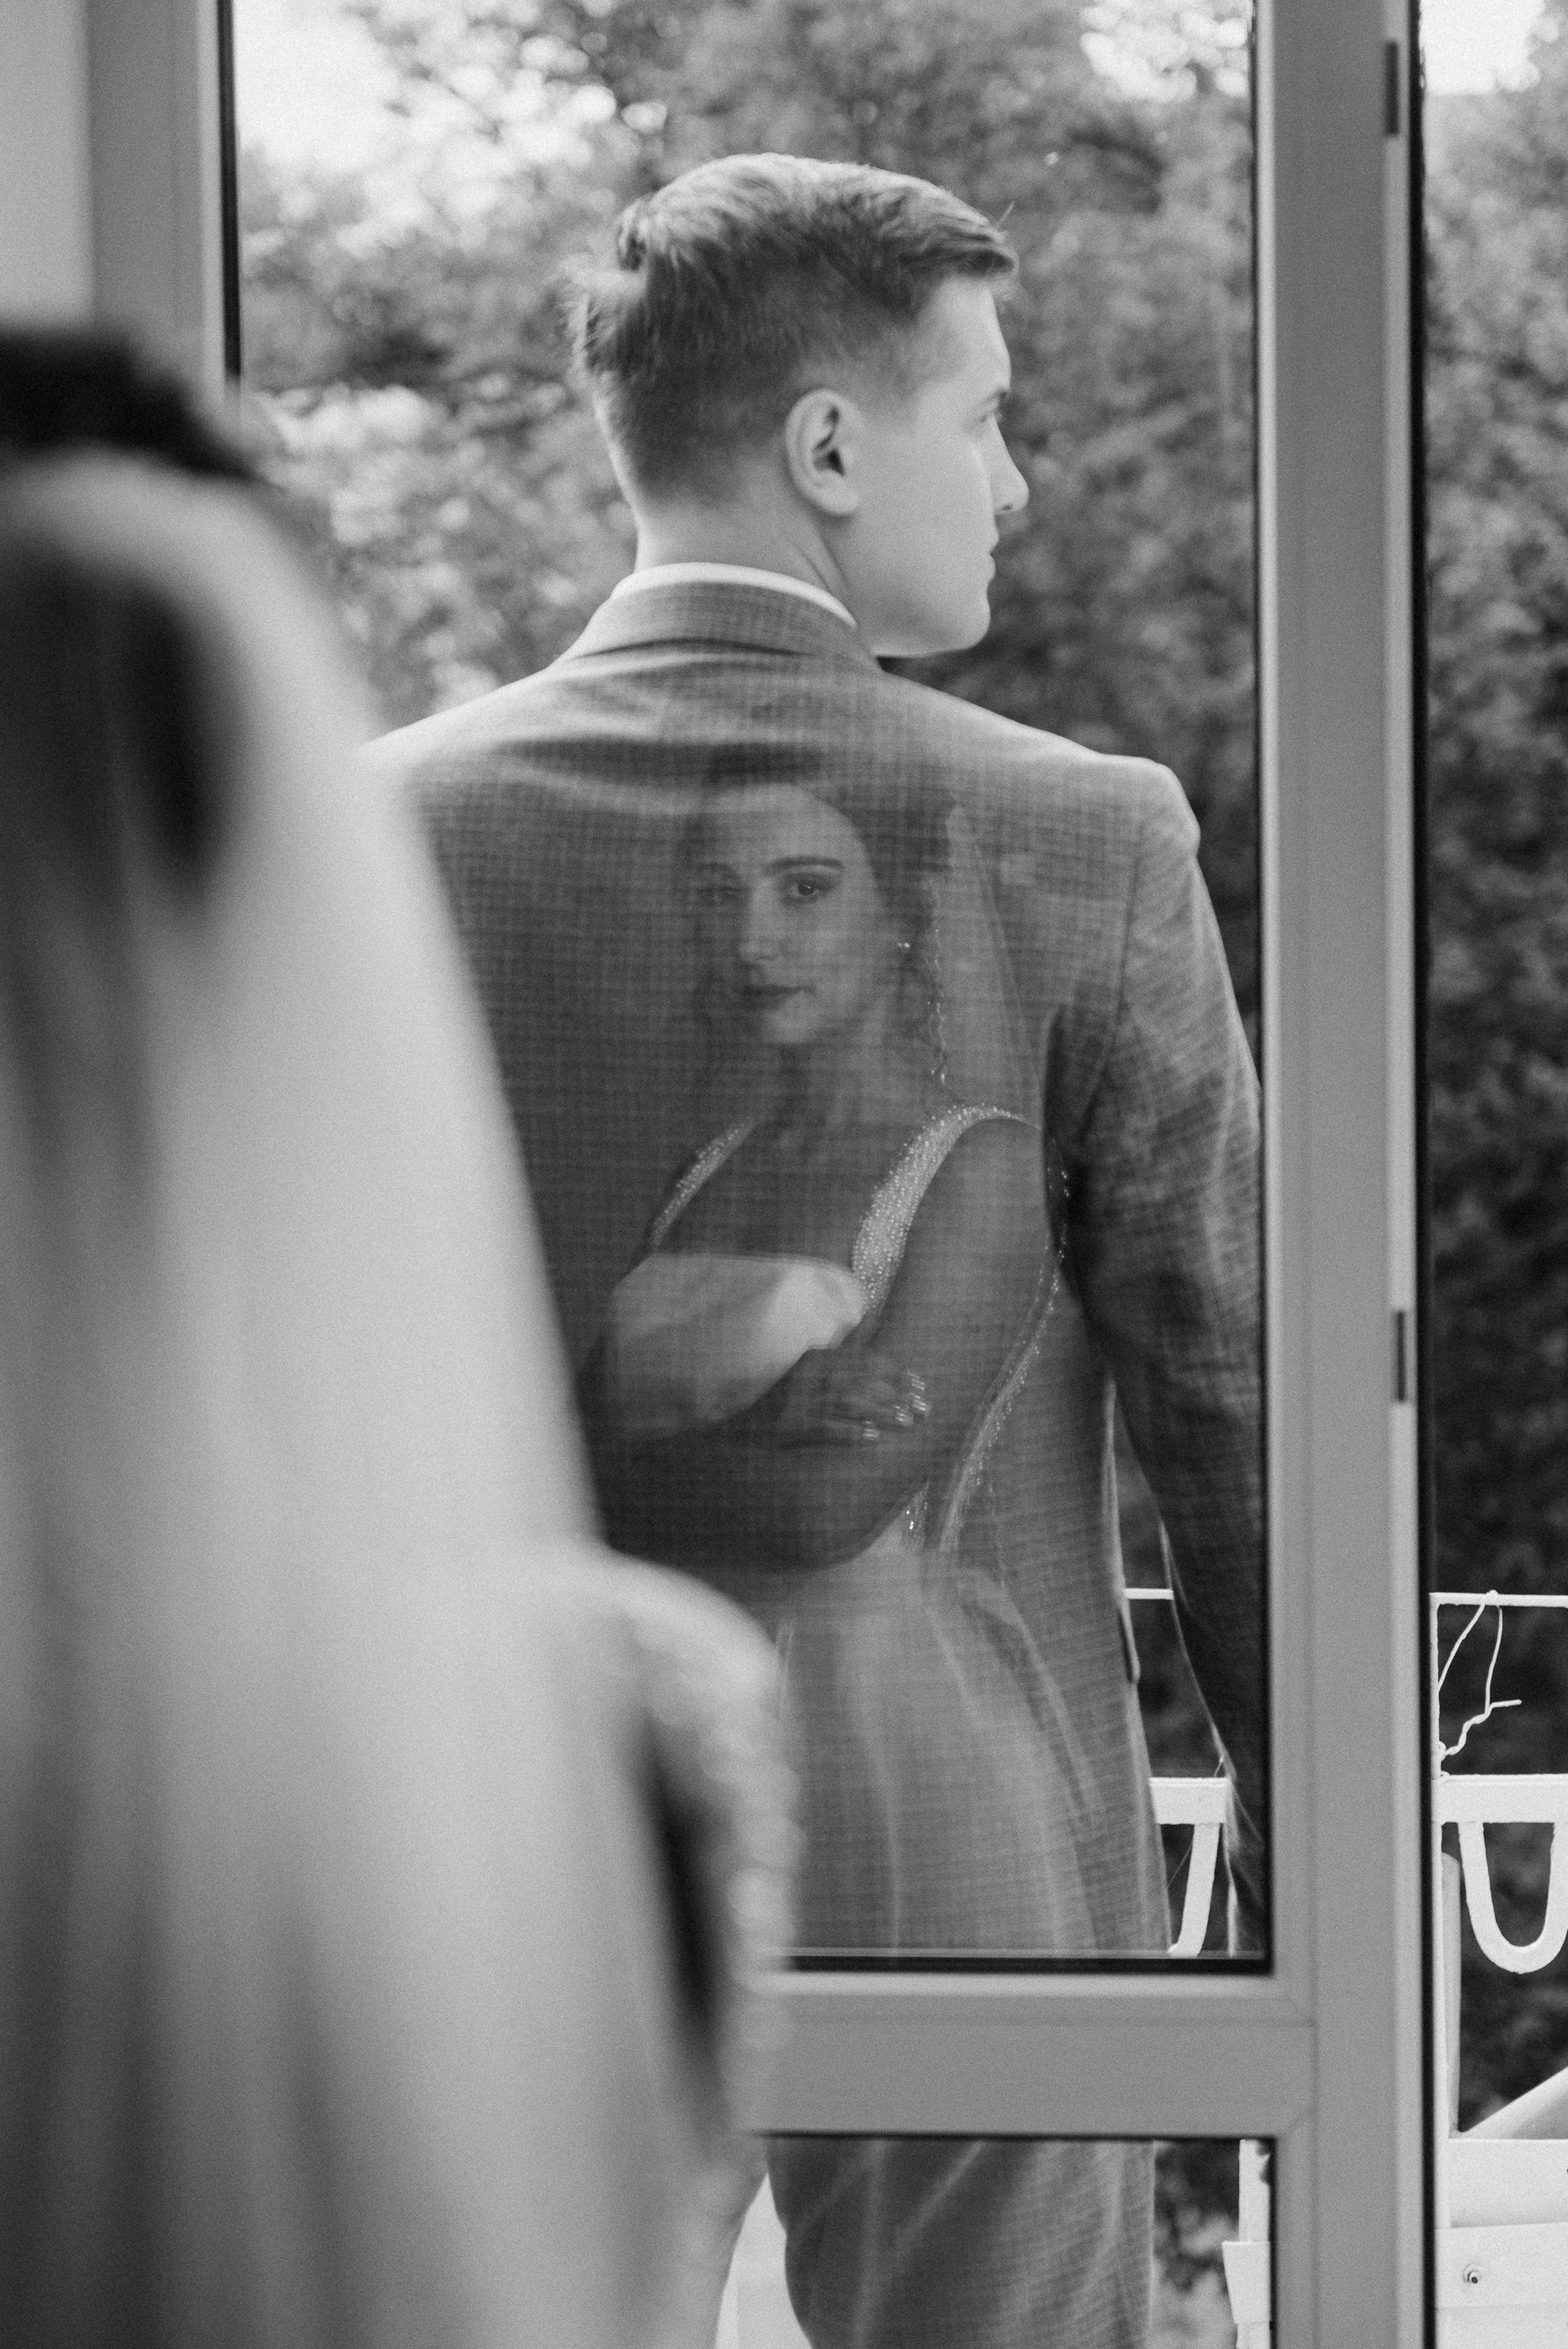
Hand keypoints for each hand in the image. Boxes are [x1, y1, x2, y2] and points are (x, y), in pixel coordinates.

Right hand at [747, 1347, 928, 1446]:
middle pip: (862, 1382)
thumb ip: (840, 1345)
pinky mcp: (792, 1425)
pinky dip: (850, 1432)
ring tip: (907, 1423)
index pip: (863, 1361)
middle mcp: (810, 1375)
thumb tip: (871, 1318)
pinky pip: (825, 1428)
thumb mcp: (809, 1361)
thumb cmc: (780, 1388)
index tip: (919, 1383)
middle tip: (924, 1408)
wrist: (741, 1415)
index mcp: (816, 1357)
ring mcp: (801, 1400)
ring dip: (880, 1413)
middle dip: (897, 1394)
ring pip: (849, 1403)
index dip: (894, 1372)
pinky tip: (872, 1439)